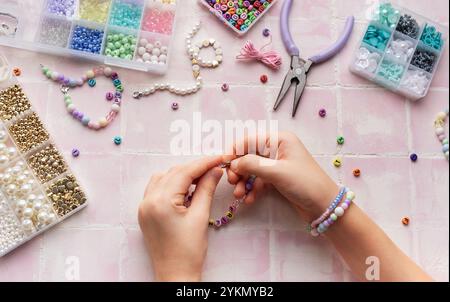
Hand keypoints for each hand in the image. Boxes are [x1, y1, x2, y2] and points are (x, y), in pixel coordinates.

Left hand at [138, 156, 223, 280]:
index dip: (204, 163)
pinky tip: (186, 187)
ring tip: (202, 177)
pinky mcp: (145, 213)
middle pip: (173, 173)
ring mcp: (144, 206)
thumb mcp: (200, 217)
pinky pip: (157, 188)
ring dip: (182, 174)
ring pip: (164, 178)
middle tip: (214, 167)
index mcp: (161, 201)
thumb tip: (215, 170)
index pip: (184, 173)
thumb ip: (206, 189)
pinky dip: (172, 183)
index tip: (219, 158)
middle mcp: (148, 201)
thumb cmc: (188, 251)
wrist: (175, 274)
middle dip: (194, 168)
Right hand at [223, 132, 338, 220]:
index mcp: (280, 139)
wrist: (325, 206)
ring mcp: (277, 164)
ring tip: (239, 195)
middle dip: (239, 169)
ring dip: (243, 181)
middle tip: (233, 182)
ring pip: (252, 169)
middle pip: (249, 155)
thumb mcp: (276, 172)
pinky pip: (259, 180)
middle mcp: (277, 148)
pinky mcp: (277, 178)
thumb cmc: (305, 183)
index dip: (234, 150)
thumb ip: (252, 165)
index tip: (223, 163)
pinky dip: (252, 189)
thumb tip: (232, 163)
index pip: (250, 139)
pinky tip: (249, 200)